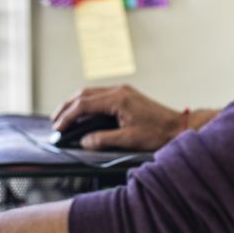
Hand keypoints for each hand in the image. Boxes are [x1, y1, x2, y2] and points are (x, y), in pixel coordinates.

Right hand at [51, 84, 182, 150]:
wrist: (178, 127)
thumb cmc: (158, 133)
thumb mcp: (129, 140)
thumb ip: (103, 139)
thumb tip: (84, 141)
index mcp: (118, 99)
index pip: (84, 104)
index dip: (69, 116)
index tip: (58, 127)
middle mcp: (118, 91)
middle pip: (84, 94)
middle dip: (67, 106)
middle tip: (55, 120)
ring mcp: (122, 91)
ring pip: (91, 93)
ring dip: (75, 103)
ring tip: (64, 116)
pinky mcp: (125, 95)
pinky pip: (100, 95)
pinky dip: (87, 103)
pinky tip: (82, 113)